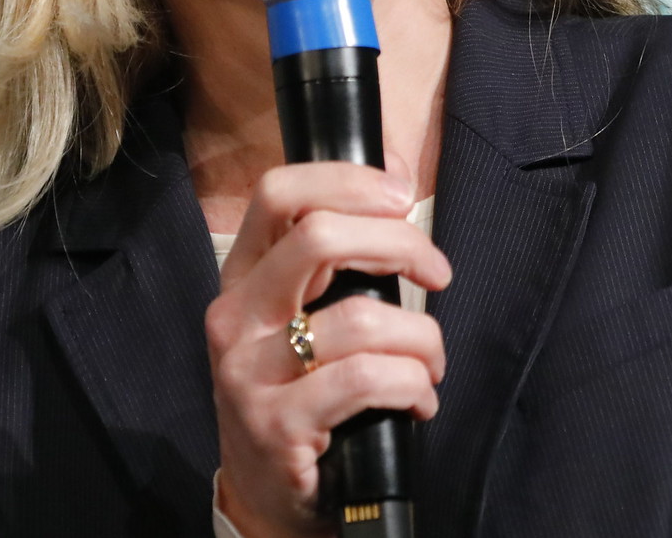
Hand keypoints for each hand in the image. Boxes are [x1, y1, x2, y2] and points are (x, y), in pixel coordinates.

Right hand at [205, 163, 449, 535]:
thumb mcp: (304, 316)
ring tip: (430, 363)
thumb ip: (339, 256)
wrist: (267, 496)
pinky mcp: (276, 425)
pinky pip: (365, 379)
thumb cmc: (302, 391)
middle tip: (437, 273)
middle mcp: (233, 318)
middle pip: (319, 238)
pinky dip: (411, 384)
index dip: (347, 179)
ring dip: (422, 339)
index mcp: (242, 278)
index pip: (278, 194)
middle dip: (400, 245)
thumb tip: (398, 175)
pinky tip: (418, 400)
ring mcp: (248, 373)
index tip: (402, 196)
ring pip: (360, 318)